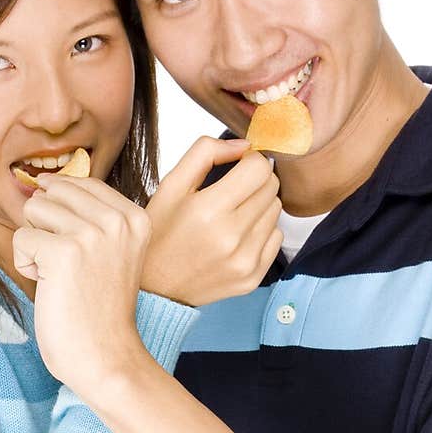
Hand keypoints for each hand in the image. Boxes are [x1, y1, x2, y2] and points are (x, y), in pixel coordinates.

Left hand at [13, 175, 151, 395]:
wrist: (106, 357)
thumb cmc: (100, 309)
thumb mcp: (112, 251)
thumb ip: (91, 215)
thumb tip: (44, 181)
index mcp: (135, 217)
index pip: (81, 183)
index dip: (63, 213)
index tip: (78, 253)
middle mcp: (118, 220)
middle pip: (54, 192)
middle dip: (47, 226)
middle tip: (66, 266)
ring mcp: (92, 234)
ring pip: (34, 209)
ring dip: (35, 244)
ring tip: (59, 275)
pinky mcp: (64, 252)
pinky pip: (21, 238)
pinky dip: (25, 264)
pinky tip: (49, 286)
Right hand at [143, 137, 282, 305]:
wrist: (155, 288)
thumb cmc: (161, 231)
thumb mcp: (170, 185)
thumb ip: (205, 153)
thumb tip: (245, 144)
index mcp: (207, 210)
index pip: (258, 168)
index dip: (250, 160)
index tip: (238, 165)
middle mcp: (230, 238)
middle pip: (271, 187)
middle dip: (256, 180)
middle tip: (233, 189)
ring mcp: (244, 261)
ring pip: (276, 211)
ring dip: (259, 205)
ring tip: (231, 215)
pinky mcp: (253, 277)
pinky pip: (276, 237)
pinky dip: (261, 231)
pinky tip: (236, 236)